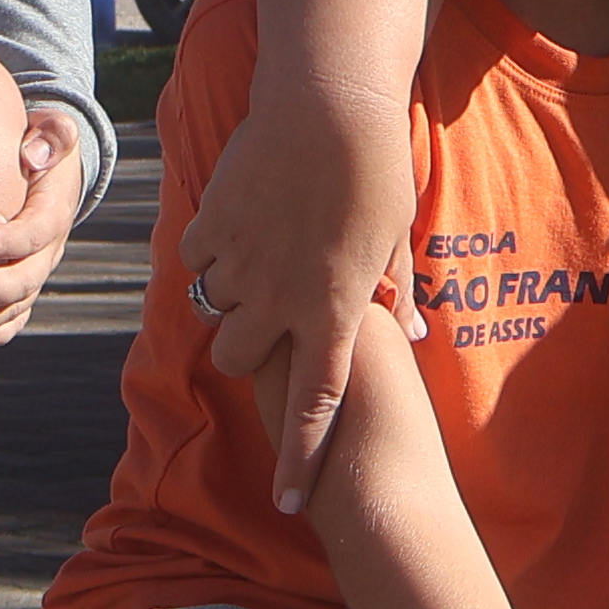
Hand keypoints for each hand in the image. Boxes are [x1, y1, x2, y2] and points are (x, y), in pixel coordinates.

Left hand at [0, 121, 82, 348]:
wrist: (47, 170)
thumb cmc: (39, 144)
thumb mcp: (51, 129)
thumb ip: (51, 135)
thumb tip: (35, 154)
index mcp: (54, 211)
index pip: (33, 234)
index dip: (2, 244)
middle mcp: (49, 249)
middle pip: (24, 280)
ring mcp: (37, 272)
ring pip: (14, 306)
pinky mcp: (24, 288)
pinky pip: (13, 320)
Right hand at [178, 94, 418, 504]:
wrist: (331, 105)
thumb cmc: (377, 170)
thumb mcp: (397, 235)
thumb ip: (394, 288)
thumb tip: (412, 330)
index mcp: (334, 311)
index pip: (315, 407)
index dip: (300, 459)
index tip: (289, 503)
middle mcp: (280, 298)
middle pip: (240, 358)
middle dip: (246, 349)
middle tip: (265, 320)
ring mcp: (242, 261)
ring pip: (215, 305)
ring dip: (230, 293)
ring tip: (256, 258)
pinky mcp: (213, 221)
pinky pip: (197, 255)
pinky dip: (210, 249)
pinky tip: (234, 225)